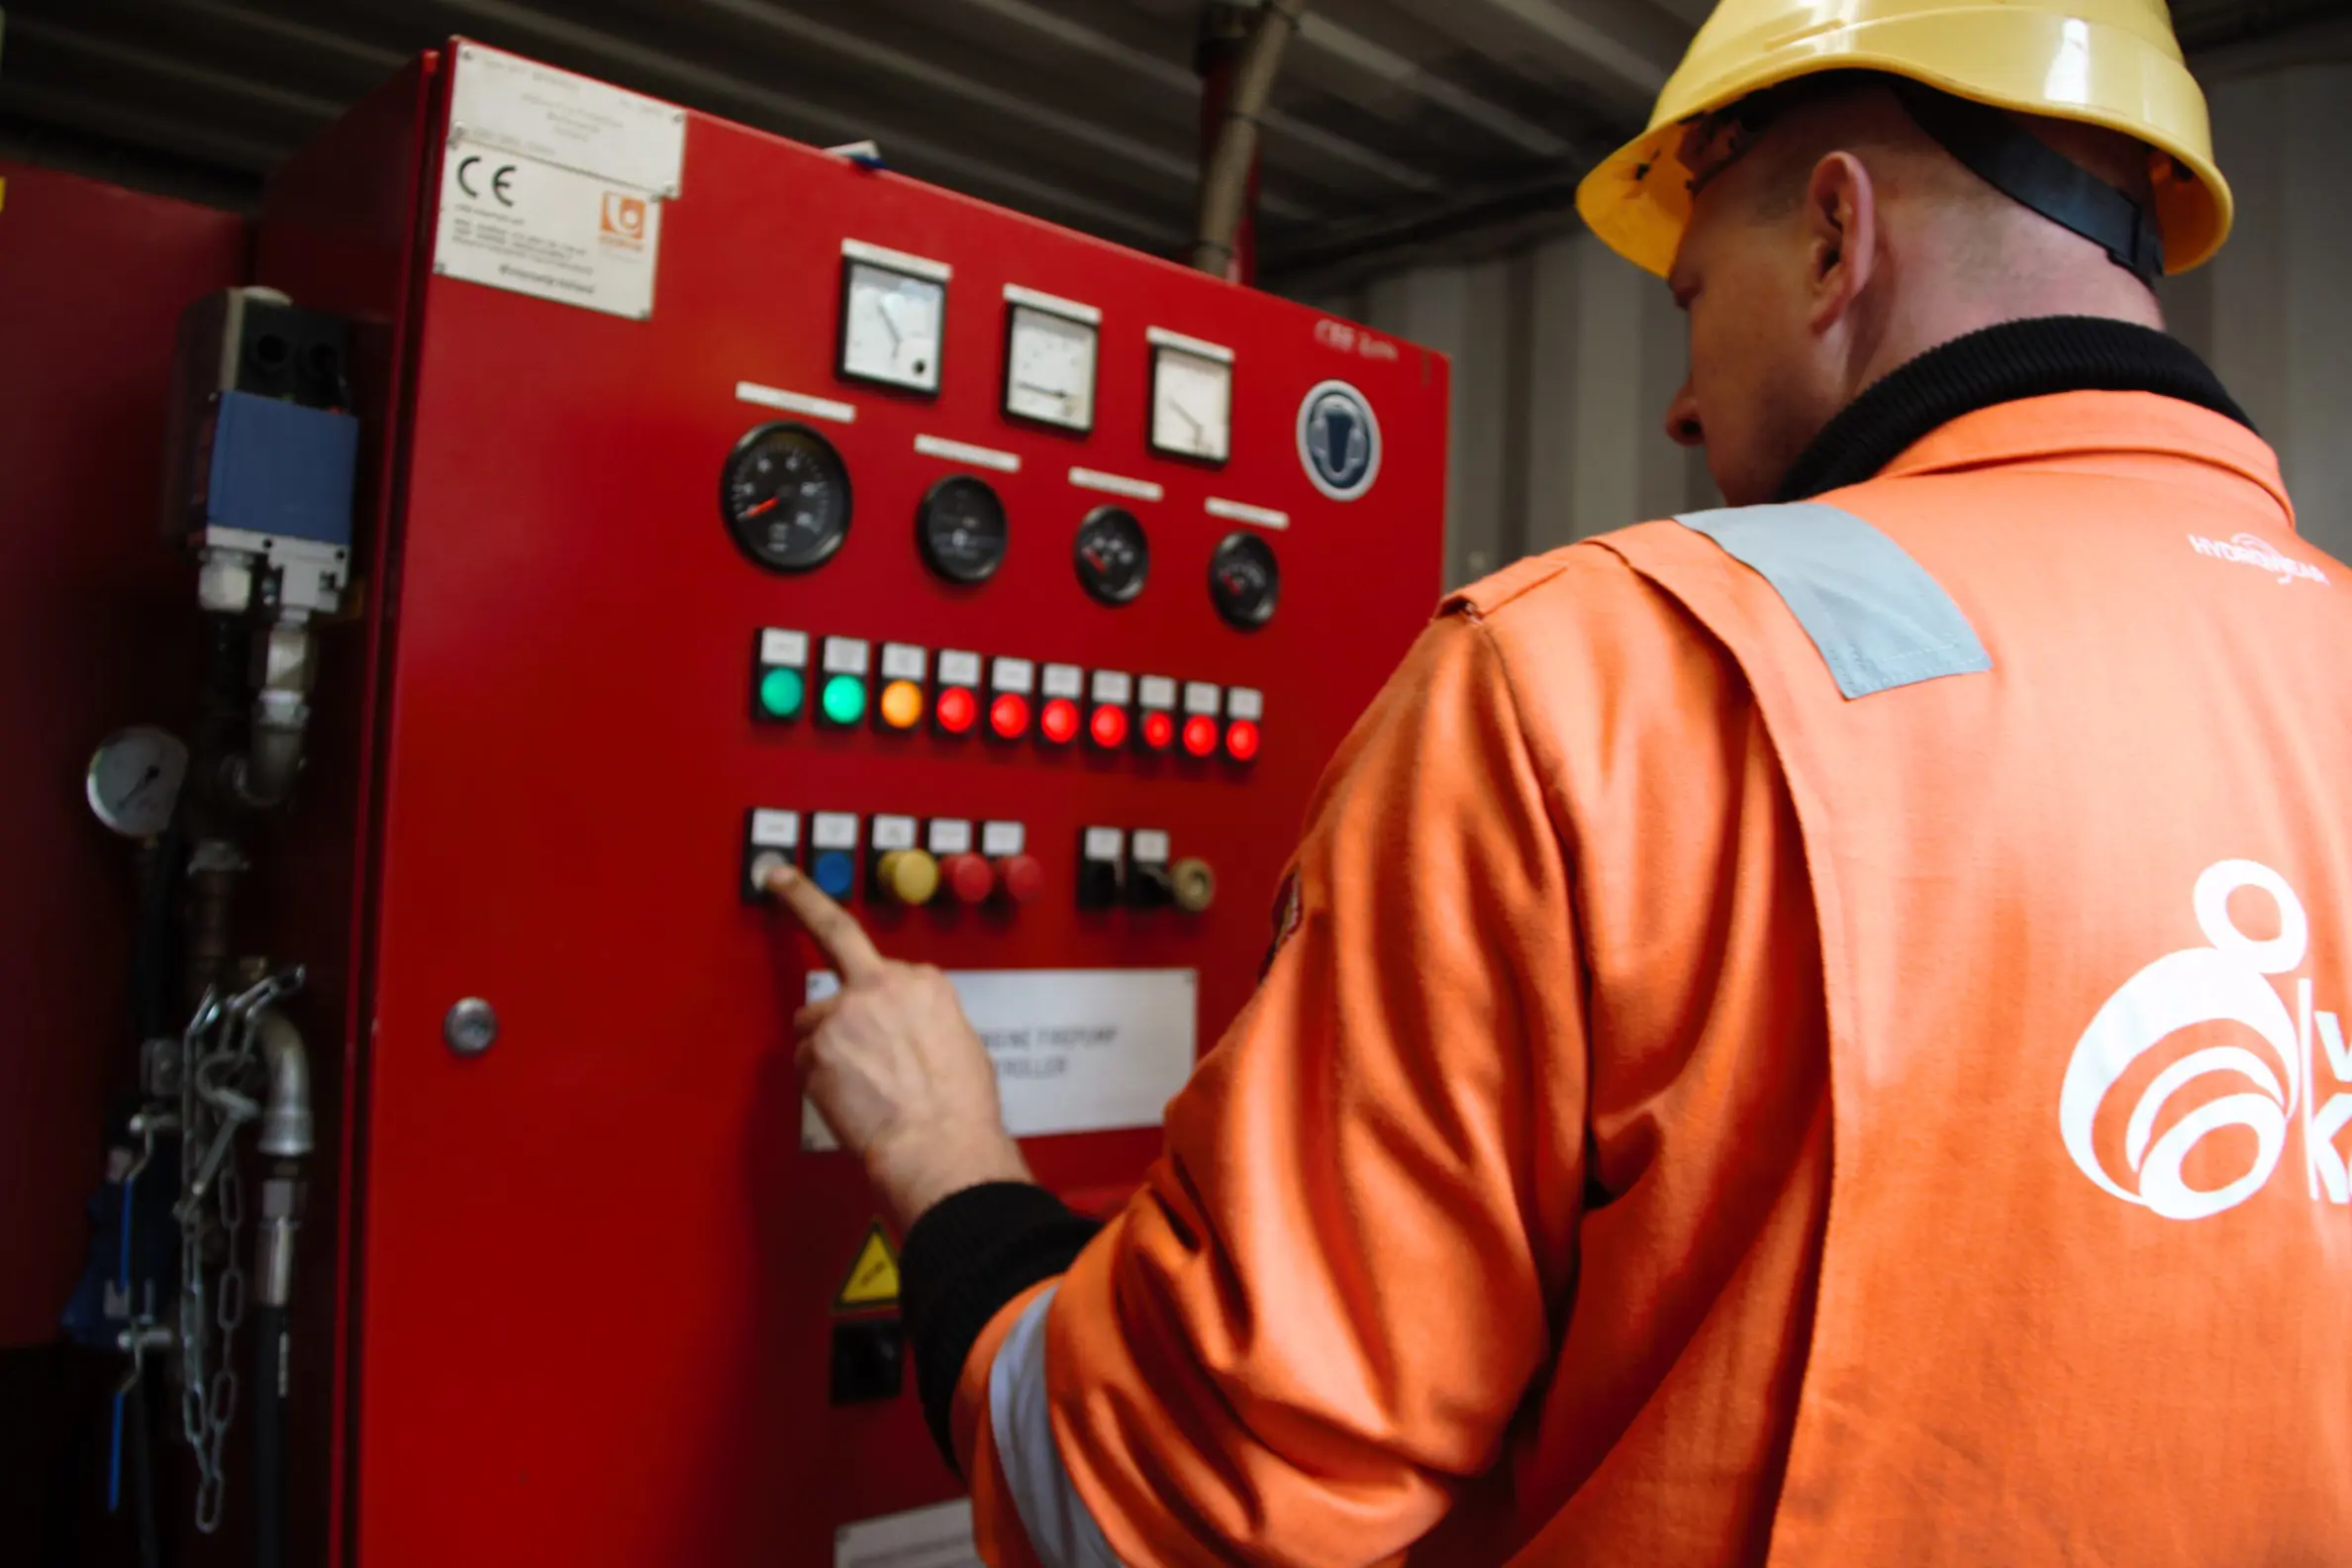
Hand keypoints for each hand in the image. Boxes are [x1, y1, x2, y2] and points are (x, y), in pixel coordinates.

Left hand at [764, 862, 1031, 1230]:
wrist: (941, 1145)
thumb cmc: (959, 1111)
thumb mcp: (960, 1045)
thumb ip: (922, 1021)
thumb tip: (904, 1033)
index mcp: (926, 982)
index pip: (883, 966)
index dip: (871, 986)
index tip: (844, 936)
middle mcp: (885, 984)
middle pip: (835, 938)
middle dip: (803, 899)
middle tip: (780, 878)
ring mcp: (847, 1010)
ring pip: (815, 1021)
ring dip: (826, 1048)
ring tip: (858, 1086)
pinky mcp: (819, 1043)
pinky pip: (806, 1059)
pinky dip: (818, 1080)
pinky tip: (846, 1099)